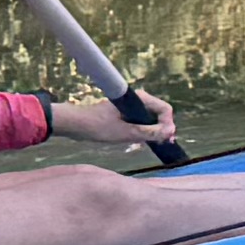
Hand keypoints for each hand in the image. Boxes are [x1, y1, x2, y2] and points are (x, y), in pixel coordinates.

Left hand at [45, 90, 174, 150]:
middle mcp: (137, 101)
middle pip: (159, 114)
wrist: (74, 125)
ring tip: (156, 145)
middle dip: (163, 129)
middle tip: (164, 144)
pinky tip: (143, 142)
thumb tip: (170, 133)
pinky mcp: (125, 115)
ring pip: (150, 119)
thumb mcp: (126, 133)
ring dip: (154, 131)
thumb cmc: (98, 127)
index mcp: (139, 99)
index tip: (167, 139)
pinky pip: (141, 122)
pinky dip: (144, 131)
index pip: (165, 109)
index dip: (168, 124)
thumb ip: (149, 132)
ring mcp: (131, 107)